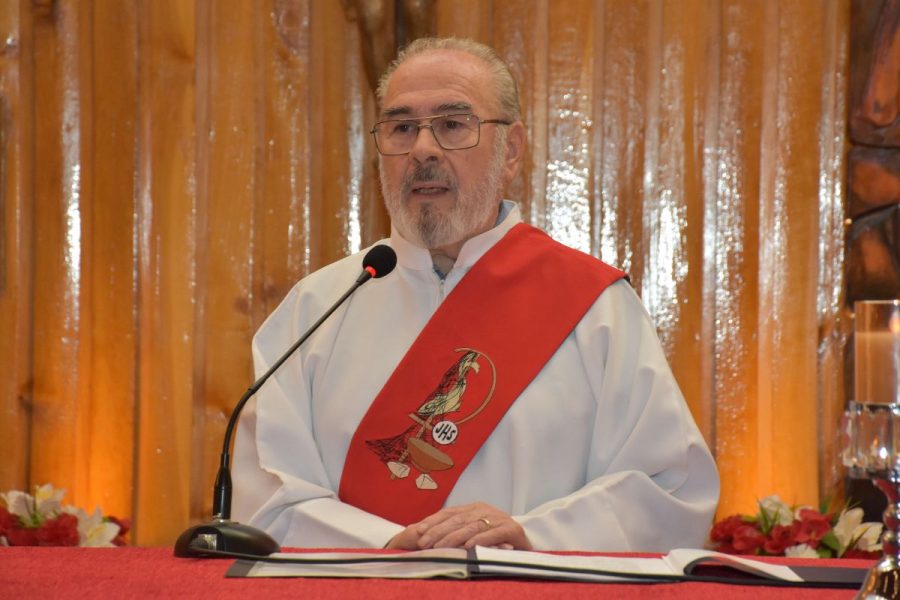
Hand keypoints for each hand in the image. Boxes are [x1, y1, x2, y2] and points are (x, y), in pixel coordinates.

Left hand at [408, 502, 531, 549]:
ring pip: (472, 526)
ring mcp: (499, 518)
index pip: (449, 513)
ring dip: (454, 537)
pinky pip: (494, 534)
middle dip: (438, 531)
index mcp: (474, 508)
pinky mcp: (512, 529)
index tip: (418, 532)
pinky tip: (469, 547)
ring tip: (440, 547)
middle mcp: (485, 510)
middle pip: (458, 520)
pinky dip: (481, 539)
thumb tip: (425, 534)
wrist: (526, 545)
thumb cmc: (495, 541)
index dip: (433, 522)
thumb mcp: (472, 532)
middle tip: (424, 543)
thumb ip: (453, 531)